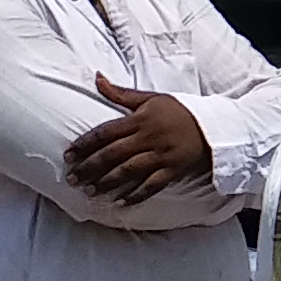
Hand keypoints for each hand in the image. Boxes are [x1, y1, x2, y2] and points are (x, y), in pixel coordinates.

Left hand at [67, 77, 213, 203]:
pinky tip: (121, 203)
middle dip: (90, 167)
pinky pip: (152, 185)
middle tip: (72, 178)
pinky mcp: (173, 169)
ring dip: (107, 182)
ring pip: (129, 171)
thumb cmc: (178, 110)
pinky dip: (137, 195)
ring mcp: (161, 155)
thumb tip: (97, 78)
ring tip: (89, 191)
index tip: (68, 155)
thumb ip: (120, 93)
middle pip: (113, 154)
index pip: (105, 132)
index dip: (85, 144)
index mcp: (140, 119)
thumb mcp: (150, 98)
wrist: (212, 124)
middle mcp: (148, 138)